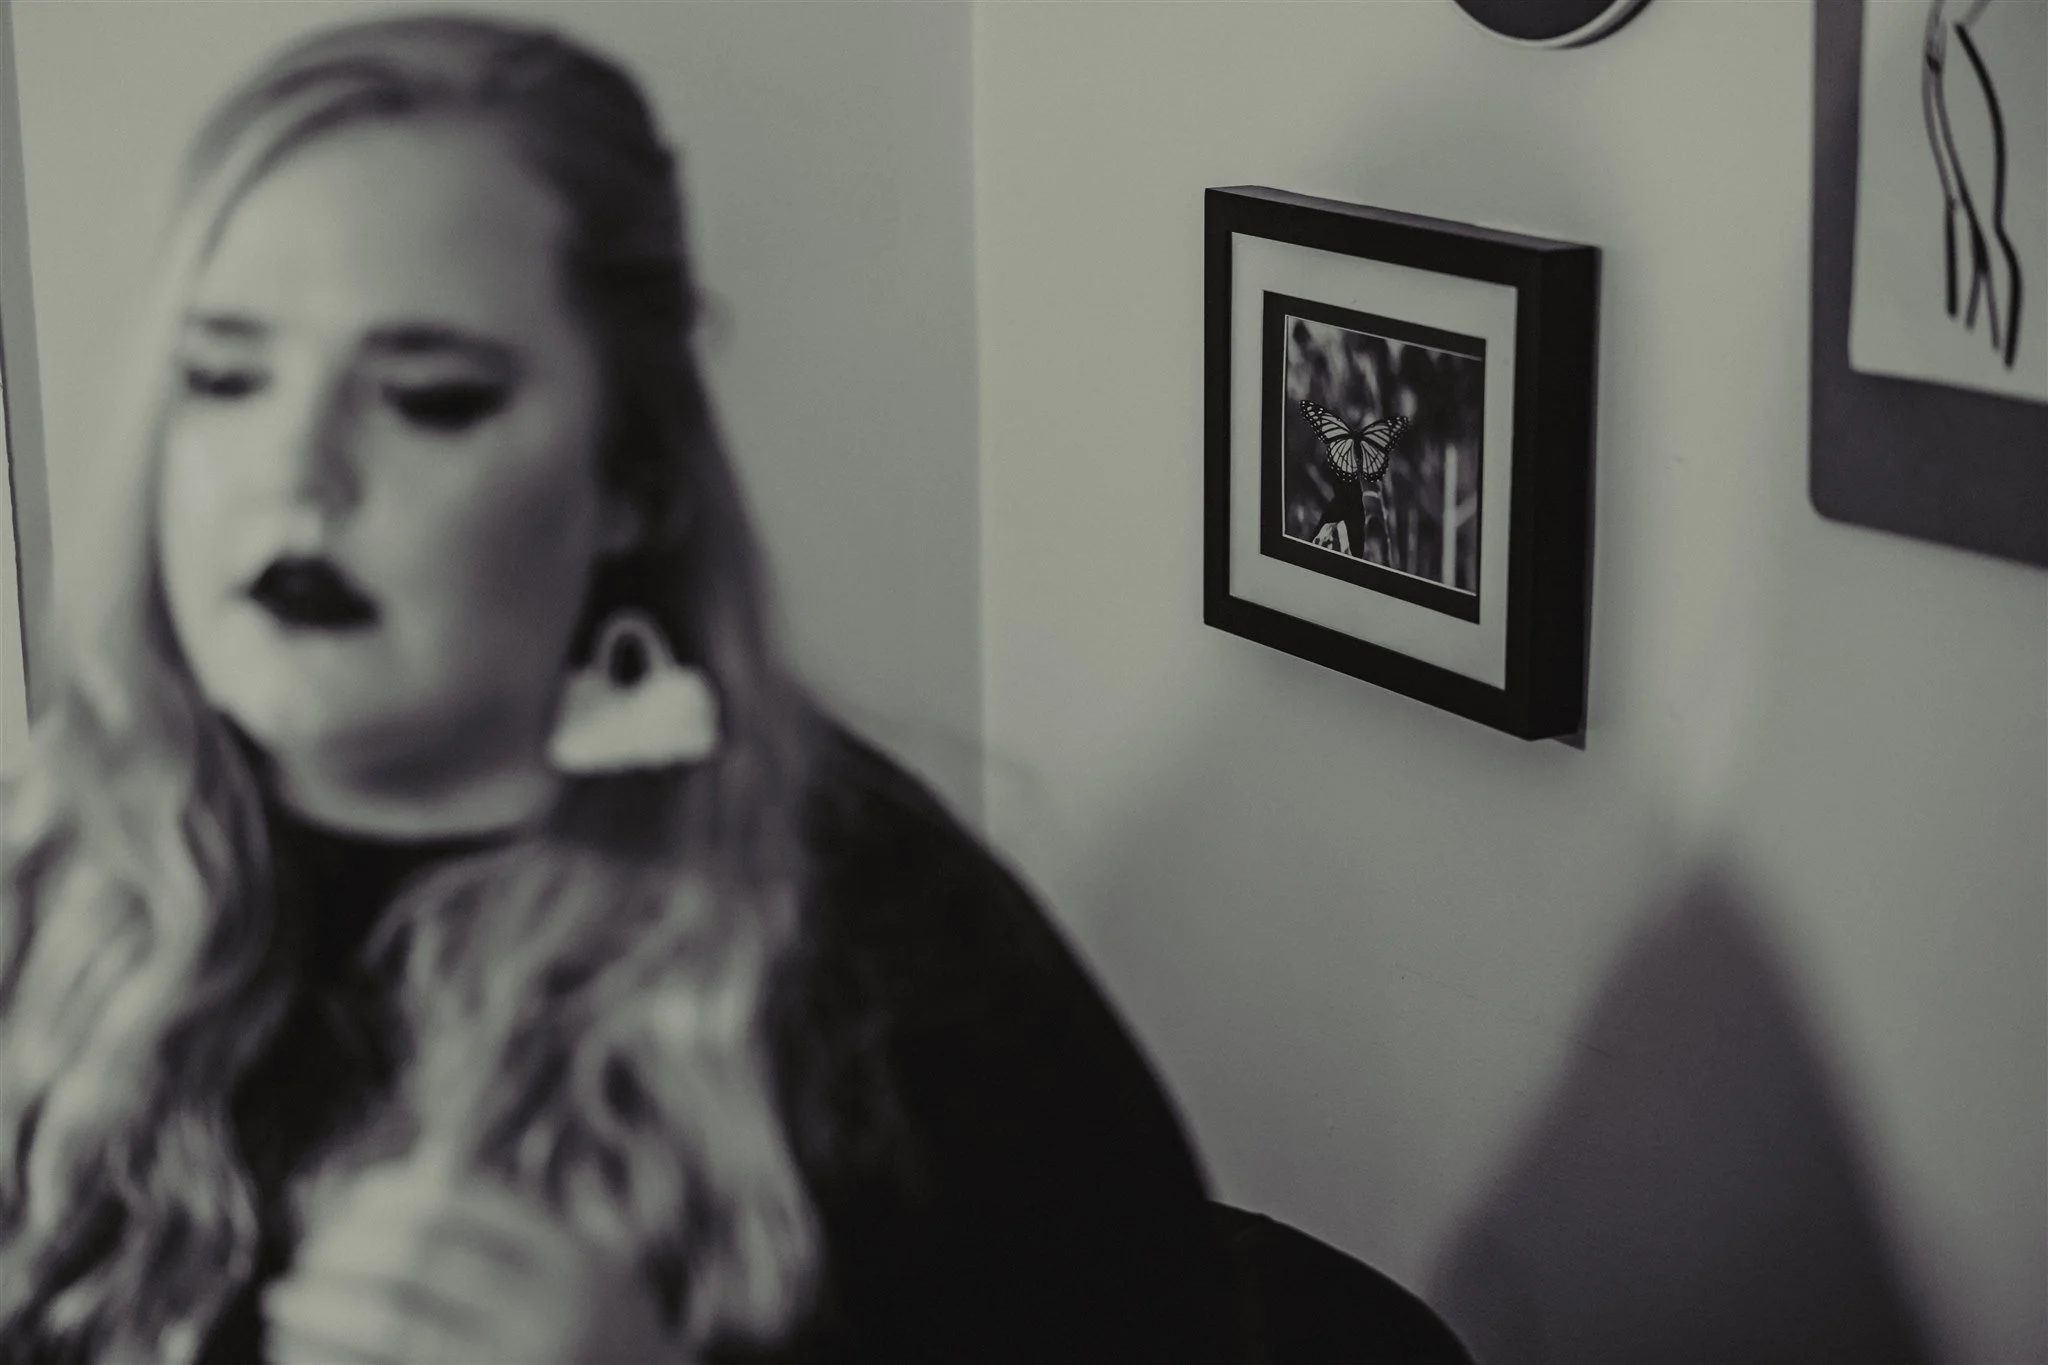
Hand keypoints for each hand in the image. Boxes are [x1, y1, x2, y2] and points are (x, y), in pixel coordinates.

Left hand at [264, 1148, 684, 1364]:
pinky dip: (328, 1361)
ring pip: (387, 1330)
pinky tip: (299, 1351)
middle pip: (416, 1264)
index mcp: (570, 1262)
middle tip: (309, 1253)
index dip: (394, 1197)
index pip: (459, 1207)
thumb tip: (418, 1172)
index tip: (355, 1198)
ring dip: (320, 1312)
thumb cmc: (598, 1331)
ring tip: (284, 1302)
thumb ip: (516, 1223)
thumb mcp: (587, 1266)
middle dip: (345, 1254)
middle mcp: (545, 1317)